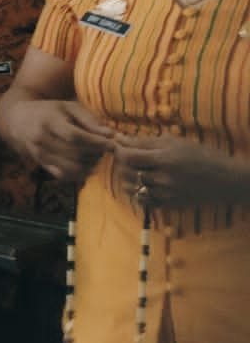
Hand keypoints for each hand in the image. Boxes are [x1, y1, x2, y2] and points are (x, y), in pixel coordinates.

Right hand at [1, 99, 111, 182]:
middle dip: (95, 154)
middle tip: (105, 149)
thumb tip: (111, 134)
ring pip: (71, 168)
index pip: (75, 136)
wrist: (18, 121)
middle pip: (75, 154)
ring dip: (89, 165)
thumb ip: (89, 119)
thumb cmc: (48, 111)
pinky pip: (65, 176)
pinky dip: (79, 173)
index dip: (96, 142)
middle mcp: (41, 140)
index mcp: (48, 121)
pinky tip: (85, 164)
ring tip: (95, 156)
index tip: (112, 144)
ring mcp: (39, 155)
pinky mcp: (41, 165)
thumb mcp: (68, 107)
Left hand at [114, 134, 248, 209]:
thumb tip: (120, 138)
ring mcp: (165, 194)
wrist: (224, 179)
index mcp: (164, 159)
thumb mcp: (175, 141)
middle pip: (126, 172)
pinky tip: (142, 183)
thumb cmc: (201, 155)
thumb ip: (145, 141)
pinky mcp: (168, 205)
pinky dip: (137, 192)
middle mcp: (163, 179)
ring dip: (127, 177)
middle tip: (126, 156)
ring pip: (131, 188)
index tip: (119, 145)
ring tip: (133, 169)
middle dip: (121, 163)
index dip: (118, 150)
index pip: (128, 156)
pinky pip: (142, 201)